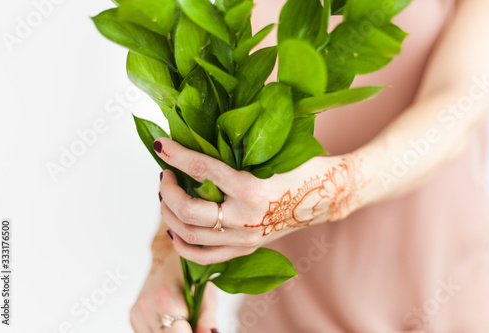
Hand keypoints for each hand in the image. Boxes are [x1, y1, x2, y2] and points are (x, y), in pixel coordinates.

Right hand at [130, 249, 218, 331]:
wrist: (167, 254)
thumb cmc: (191, 272)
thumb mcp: (206, 293)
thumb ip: (207, 319)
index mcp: (166, 297)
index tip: (201, 330)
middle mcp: (146, 305)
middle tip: (196, 325)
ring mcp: (137, 312)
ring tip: (185, 321)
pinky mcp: (133, 316)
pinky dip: (163, 331)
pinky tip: (174, 321)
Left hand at [155, 138, 365, 264]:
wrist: (328, 196)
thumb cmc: (303, 168)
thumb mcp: (271, 155)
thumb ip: (234, 153)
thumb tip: (195, 141)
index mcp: (252, 189)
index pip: (202, 169)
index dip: (176, 155)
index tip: (160, 145)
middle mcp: (246, 218)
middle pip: (188, 210)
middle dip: (167, 191)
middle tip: (165, 175)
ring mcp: (245, 238)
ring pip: (191, 236)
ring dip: (169, 215)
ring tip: (167, 198)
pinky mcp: (246, 248)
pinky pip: (205, 258)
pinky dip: (183, 246)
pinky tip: (174, 230)